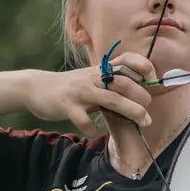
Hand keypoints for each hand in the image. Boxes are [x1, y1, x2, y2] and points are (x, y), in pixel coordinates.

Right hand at [23, 53, 155, 135]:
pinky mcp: (67, 105)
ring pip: (110, 99)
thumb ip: (112, 86)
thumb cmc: (71, 87)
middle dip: (141, 95)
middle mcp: (93, 77)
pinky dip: (92, 127)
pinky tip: (95, 131)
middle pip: (124, 82)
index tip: (153, 79)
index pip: (126, 59)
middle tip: (148, 111)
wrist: (36, 88)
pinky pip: (84, 119)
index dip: (143, 66)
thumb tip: (140, 94)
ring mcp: (80, 91)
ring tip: (143, 121)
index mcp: (101, 70)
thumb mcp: (93, 81)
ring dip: (130, 110)